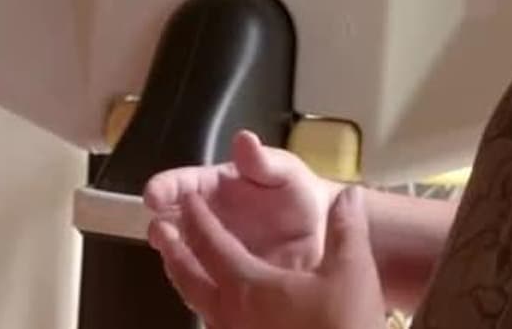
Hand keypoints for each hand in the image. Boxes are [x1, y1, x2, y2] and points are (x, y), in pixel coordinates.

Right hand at [143, 129, 338, 269]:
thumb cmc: (297, 194)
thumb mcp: (285, 173)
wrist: (322, 232)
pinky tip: (204, 283)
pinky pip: (206, 283)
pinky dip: (200, 283)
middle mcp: (205, 220)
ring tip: (174, 255)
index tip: (153, 193)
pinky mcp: (226, 280)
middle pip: (171, 222)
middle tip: (159, 230)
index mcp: (214, 188)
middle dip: (161, 226)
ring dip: (174, 255)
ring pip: (183, 255)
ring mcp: (213, 252)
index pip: (182, 185)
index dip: (165, 187)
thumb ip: (264, 162)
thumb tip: (245, 140)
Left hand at [149, 183, 387, 328]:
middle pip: (188, 277)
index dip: (198, 218)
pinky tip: (219, 306)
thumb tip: (350, 195)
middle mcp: (229, 314)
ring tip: (179, 265)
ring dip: (185, 279)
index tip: (188, 197)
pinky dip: (206, 304)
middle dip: (174, 250)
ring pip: (197, 304)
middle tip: (159, 230)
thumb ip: (346, 228)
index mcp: (248, 286)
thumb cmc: (343, 325)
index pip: (211, 244)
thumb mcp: (352, 272)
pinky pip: (214, 324)